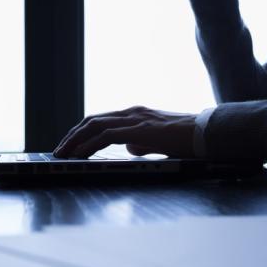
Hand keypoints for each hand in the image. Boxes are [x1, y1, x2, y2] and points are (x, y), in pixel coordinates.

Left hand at [53, 106, 197, 159]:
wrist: (207, 134)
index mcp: (136, 114)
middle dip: (72, 135)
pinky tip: (80, 153)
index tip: (70, 144)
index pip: (101, 120)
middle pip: (92, 120)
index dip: (82, 131)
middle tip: (59, 149)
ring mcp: (135, 119)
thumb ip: (142, 143)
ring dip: (75, 139)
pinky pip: (107, 135)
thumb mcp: (159, 141)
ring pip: (95, 125)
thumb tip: (129, 148)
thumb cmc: (188, 139)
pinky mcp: (140, 130)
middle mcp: (132, 112)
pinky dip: (90, 144)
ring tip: (63, 153)